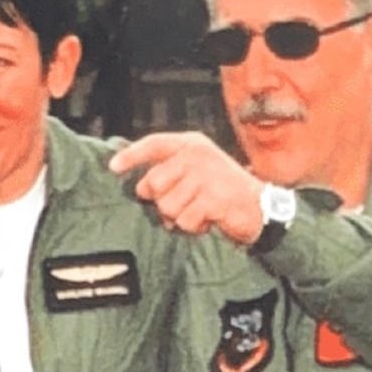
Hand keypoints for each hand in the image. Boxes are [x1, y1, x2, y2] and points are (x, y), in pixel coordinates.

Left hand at [109, 133, 264, 245]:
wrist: (259, 207)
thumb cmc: (221, 192)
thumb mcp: (195, 175)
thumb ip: (169, 175)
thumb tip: (140, 188)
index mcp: (191, 145)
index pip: (154, 144)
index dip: (131, 155)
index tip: (112, 168)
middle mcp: (197, 155)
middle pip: (153, 184)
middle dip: (162, 202)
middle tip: (183, 205)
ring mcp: (206, 175)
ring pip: (168, 207)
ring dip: (180, 218)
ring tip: (200, 212)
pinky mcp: (214, 198)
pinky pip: (185, 221)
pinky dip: (194, 227)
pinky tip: (209, 220)